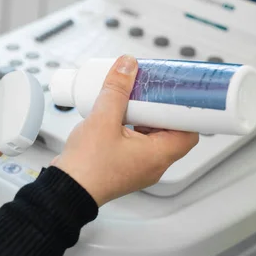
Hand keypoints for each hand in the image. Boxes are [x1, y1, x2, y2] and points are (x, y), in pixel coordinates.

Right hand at [53, 55, 198, 205]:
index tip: (174, 94)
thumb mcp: (103, 119)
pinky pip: (135, 144)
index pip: (189, 131)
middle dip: (158, 109)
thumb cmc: (87, 167)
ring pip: (150, 137)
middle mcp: (153, 164)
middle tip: (148, 91)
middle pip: (169, 131)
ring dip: (142, 117)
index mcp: (158, 155)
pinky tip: (115, 117)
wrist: (65, 189)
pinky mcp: (123, 167)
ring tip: (129, 101)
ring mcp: (138, 168)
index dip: (184, 110)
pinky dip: (129, 128)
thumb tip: (127, 66)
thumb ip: (116, 90)